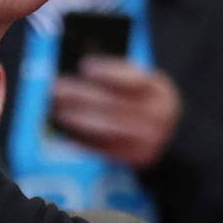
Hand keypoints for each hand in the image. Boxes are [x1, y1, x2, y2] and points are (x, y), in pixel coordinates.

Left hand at [48, 58, 180, 168]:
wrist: (165, 136)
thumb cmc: (141, 103)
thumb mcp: (140, 85)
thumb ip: (115, 76)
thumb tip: (81, 69)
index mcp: (161, 90)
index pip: (136, 79)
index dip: (109, 72)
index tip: (84, 66)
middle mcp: (160, 115)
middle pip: (116, 104)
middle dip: (82, 95)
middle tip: (56, 89)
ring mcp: (150, 138)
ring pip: (108, 128)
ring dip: (78, 119)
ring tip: (56, 111)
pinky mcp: (137, 156)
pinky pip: (104, 149)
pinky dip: (81, 140)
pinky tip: (64, 132)